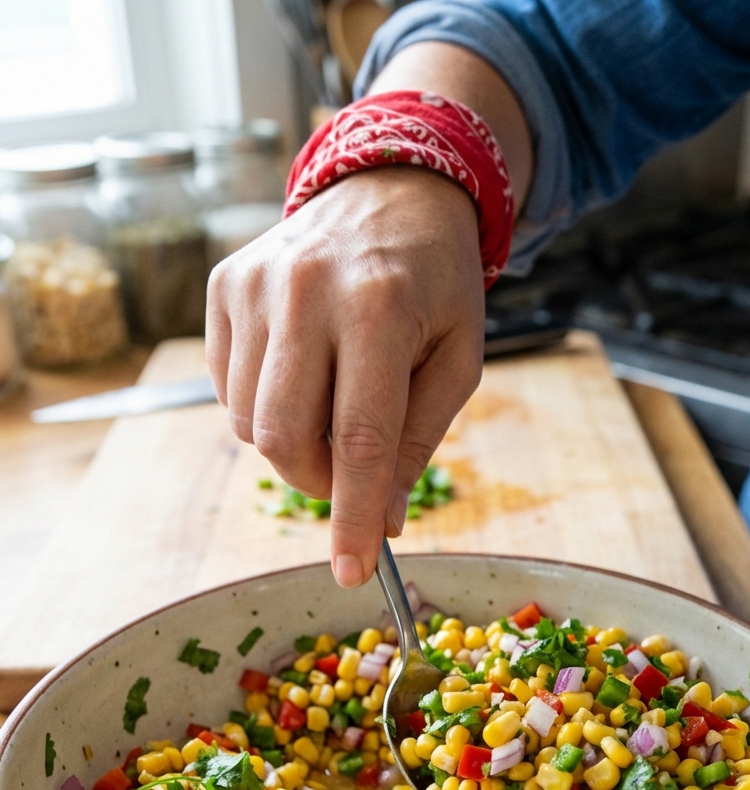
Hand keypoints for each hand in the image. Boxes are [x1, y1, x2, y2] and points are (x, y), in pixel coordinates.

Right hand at [206, 166, 483, 586]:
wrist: (391, 189)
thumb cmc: (436, 284)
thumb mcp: (457, 359)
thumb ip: (418, 441)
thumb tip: (381, 520)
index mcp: (381, 308)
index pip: (360, 439)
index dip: (353, 515)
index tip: (351, 571)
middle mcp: (308, 291)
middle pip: (286, 438)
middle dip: (318, 483)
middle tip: (349, 475)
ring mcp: (256, 285)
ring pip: (250, 421)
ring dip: (292, 444)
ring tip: (331, 405)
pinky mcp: (223, 286)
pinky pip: (227, 388)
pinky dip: (263, 406)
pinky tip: (301, 371)